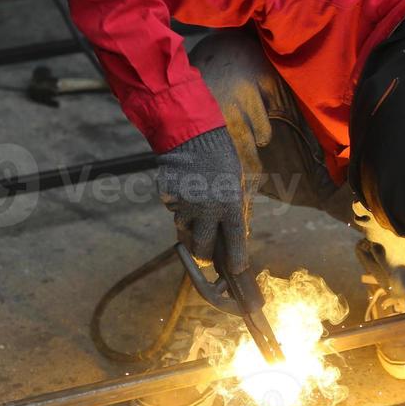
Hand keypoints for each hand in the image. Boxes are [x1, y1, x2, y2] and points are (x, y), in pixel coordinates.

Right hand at [155, 126, 250, 273]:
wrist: (191, 133)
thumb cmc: (220, 158)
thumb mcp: (235, 182)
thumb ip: (233, 208)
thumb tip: (231, 236)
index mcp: (230, 202)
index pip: (235, 240)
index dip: (236, 259)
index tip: (236, 271)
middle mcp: (208, 207)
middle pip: (203, 247)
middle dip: (205, 254)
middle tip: (207, 255)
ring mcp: (185, 204)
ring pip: (185, 231)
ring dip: (190, 229)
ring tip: (196, 209)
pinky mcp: (168, 198)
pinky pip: (174, 212)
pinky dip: (179, 207)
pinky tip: (185, 190)